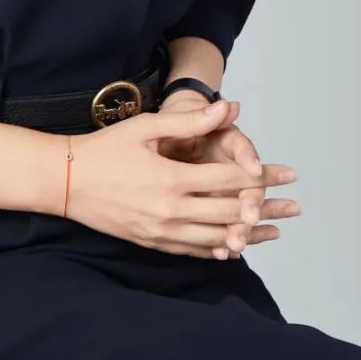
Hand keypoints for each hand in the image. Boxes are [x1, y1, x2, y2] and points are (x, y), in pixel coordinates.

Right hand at [60, 101, 280, 259]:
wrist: (65, 182)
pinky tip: (237, 247)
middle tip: (295, 206)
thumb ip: (190, 121)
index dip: (263, 176)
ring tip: (278, 229)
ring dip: (251, 234)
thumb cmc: (105, 149)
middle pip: (231, 213)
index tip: (287, 174)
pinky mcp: (152, 243)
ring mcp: (161, 231)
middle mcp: (171, 210)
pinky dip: (219, 250)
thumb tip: (229, 108)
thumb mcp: (147, 127)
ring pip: (217, 238)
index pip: (229, 180)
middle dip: (266, 208)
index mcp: (172, 179)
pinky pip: (194, 251)